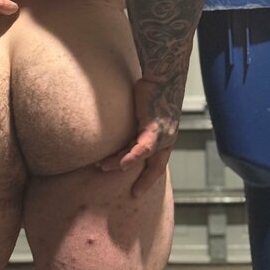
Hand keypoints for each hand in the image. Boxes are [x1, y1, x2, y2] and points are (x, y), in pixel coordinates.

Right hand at [95, 78, 178, 197]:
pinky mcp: (153, 127)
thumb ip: (138, 125)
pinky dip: (131, 157)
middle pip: (156, 167)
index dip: (149, 176)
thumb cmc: (154, 90)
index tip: (139, 189)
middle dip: (145, 181)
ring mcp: (162, 135)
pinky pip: (142, 148)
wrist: (163, 76)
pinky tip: (120, 164)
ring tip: (102, 167)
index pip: (159, 163)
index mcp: (167, 137)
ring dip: (120, 163)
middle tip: (134, 193)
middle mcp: (167, 139)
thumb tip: (122, 128)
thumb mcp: (147, 113)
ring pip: (141, 157)